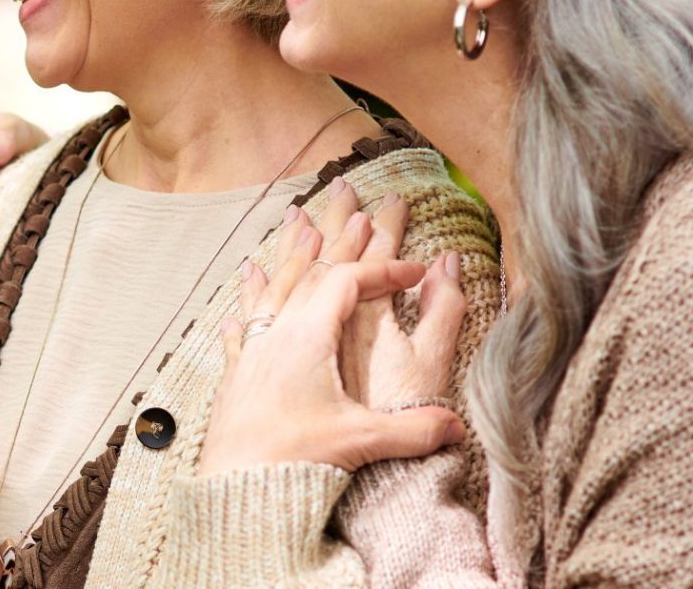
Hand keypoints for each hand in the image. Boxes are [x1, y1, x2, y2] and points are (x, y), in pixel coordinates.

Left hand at [199, 179, 466, 476]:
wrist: (234, 489)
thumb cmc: (292, 460)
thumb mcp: (360, 440)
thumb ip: (414, 429)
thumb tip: (458, 426)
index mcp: (308, 336)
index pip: (349, 281)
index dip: (384, 269)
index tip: (415, 271)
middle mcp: (276, 333)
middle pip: (308, 269)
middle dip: (337, 237)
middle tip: (353, 203)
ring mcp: (252, 351)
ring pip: (273, 289)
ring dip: (291, 256)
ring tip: (298, 226)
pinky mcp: (236, 376)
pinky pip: (243, 323)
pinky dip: (249, 300)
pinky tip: (242, 291)